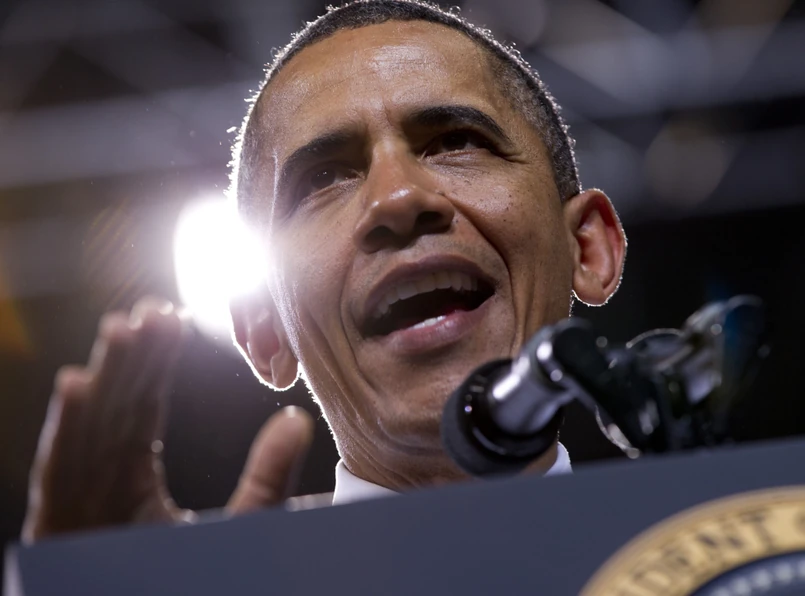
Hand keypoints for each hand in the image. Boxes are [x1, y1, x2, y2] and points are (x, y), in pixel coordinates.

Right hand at [22, 297, 313, 541]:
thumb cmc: (199, 577)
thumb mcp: (243, 521)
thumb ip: (268, 474)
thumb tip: (298, 421)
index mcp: (134, 479)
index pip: (144, 409)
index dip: (155, 364)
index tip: (172, 318)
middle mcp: (102, 483)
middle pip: (116, 410)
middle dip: (130, 360)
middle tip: (150, 311)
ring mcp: (77, 502)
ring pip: (90, 430)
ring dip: (103, 380)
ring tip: (121, 331)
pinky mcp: (58, 526)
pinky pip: (60, 471)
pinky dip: (66, 429)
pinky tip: (78, 385)